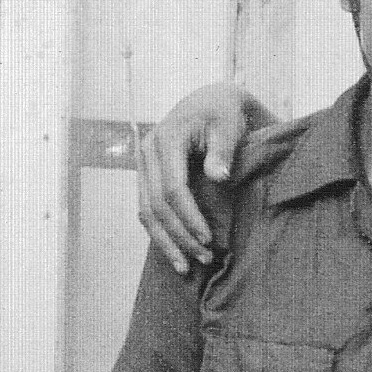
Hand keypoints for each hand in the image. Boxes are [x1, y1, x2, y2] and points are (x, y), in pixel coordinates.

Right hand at [138, 82, 268, 273]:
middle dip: (179, 236)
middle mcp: (147, 151)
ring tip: (186, 268)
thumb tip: (218, 177)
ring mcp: (143, 165)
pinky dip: (160, 234)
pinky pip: (147, 210)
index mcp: (167, 138)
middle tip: (204, 260)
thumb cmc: (223, 114)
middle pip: (156, 205)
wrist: (210, 103)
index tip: (208, 240)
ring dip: (166, 242)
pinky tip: (175, 254)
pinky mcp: (146, 176)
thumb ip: (223, 150)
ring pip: (146, 211)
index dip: (189, 217)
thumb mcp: (228, 126)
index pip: (172, 187)